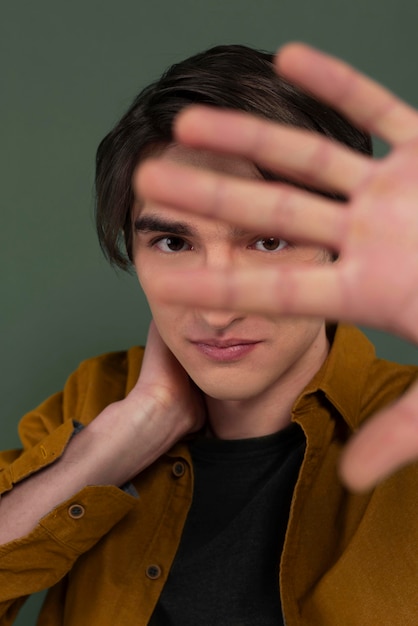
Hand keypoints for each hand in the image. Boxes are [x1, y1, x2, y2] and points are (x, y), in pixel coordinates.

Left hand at [137, 44, 417, 489]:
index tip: (160, 277)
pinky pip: (380, 108)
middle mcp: (367, 238)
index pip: (274, 289)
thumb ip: (402, 429)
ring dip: (250, 137)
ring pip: (309, 159)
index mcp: (365, 290)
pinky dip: (339, 85)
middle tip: (147, 184)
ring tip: (188, 121)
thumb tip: (348, 480)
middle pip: (271, 216)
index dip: (217, 283)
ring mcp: (394, 193)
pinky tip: (287, 58)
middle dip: (211, 198)